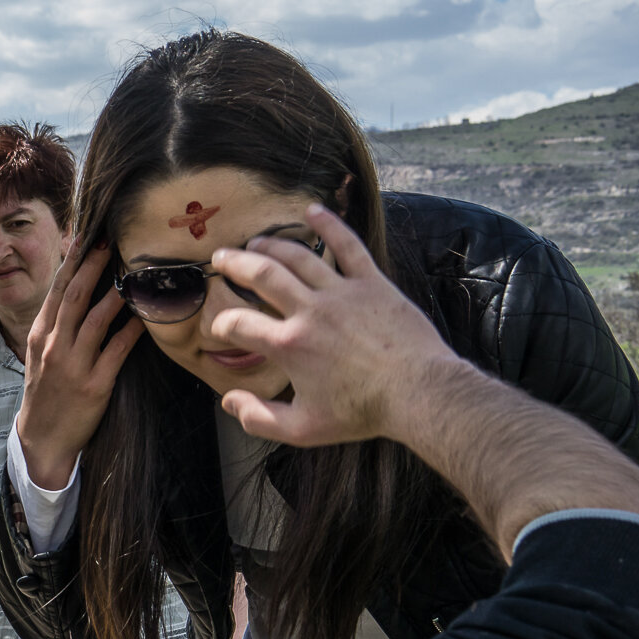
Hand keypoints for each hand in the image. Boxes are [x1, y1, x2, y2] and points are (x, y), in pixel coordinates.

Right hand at [14, 243, 144, 488]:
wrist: (42, 438)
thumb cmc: (46, 391)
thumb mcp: (39, 353)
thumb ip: (56, 322)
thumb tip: (75, 286)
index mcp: (39, 334)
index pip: (57, 290)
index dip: (73, 261)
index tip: (88, 235)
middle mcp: (53, 346)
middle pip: (76, 296)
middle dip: (94, 266)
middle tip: (113, 241)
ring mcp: (73, 365)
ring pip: (97, 319)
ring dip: (118, 292)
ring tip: (134, 270)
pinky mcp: (95, 385)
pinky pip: (117, 350)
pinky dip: (133, 330)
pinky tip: (147, 315)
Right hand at [209, 204, 462, 446]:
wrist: (418, 392)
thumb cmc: (362, 412)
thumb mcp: (303, 429)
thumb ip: (259, 418)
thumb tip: (229, 402)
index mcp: (289, 346)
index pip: (239, 324)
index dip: (221, 323)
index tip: (220, 326)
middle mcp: (310, 312)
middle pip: (262, 274)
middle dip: (235, 263)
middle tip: (221, 257)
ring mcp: (341, 293)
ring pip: (298, 256)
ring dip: (271, 243)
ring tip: (255, 241)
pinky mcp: (371, 283)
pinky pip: (347, 246)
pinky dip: (329, 225)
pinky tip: (313, 210)